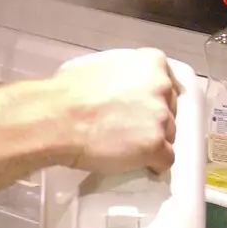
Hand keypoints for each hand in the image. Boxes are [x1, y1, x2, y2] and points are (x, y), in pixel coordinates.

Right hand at [55, 48, 177, 173]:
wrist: (57, 118)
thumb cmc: (68, 93)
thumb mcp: (101, 67)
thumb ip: (123, 77)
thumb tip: (122, 91)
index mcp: (151, 63)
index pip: (167, 84)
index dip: (154, 100)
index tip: (141, 109)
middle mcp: (161, 87)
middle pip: (169, 111)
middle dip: (153, 121)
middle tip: (128, 129)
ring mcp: (161, 118)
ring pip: (168, 136)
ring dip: (151, 142)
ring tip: (126, 147)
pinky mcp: (156, 146)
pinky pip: (165, 160)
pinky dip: (153, 164)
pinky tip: (137, 163)